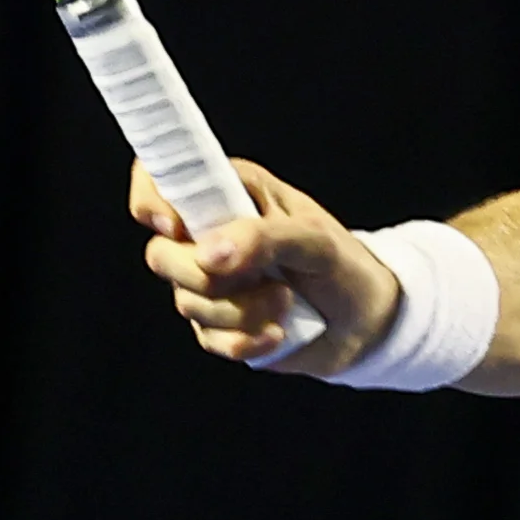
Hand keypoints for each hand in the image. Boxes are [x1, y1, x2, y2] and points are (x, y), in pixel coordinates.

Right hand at [130, 159, 403, 372]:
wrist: (367, 321)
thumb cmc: (343, 264)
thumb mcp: (314, 241)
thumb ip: (262, 238)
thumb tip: (208, 254)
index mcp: (228, 190)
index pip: (158, 177)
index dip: (152, 200)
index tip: (176, 228)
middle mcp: (209, 232)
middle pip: (161, 254)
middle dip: (208, 277)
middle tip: (261, 277)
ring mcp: (209, 281)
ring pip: (187, 302)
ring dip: (241, 312)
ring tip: (287, 304)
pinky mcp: (218, 325)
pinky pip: (208, 339)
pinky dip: (245, 342)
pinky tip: (278, 335)